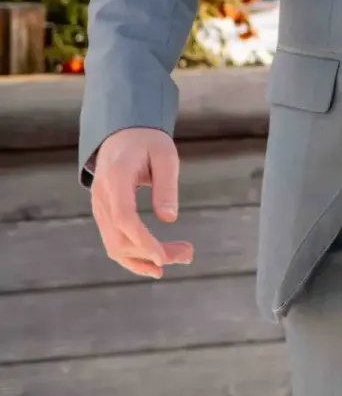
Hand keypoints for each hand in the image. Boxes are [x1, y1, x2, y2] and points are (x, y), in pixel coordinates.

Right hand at [90, 128, 194, 279]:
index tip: (164, 257)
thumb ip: (166, 185)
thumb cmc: (147, 141)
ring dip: (145, 259)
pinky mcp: (103, 213)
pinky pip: (113, 241)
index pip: (124, 218)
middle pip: (120, 238)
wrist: (122, 133)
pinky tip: (156, 261)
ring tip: (181, 256)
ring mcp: (99, 206)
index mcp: (116, 177)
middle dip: (152, 253)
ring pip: (115, 245)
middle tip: (188, 254)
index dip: (142, 241)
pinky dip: (134, 255)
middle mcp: (102, 195)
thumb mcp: (165, 155)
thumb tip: (170, 219)